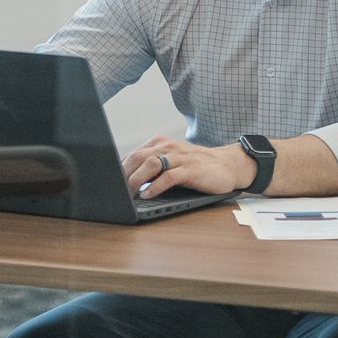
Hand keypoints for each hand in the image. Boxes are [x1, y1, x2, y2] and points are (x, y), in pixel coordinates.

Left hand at [121, 136, 253, 201]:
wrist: (227, 165)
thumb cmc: (196, 165)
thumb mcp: (172, 160)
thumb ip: (153, 166)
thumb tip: (126, 181)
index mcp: (160, 143)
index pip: (133, 154)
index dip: (119, 169)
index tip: (110, 183)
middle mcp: (168, 147)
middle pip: (138, 157)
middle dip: (124, 175)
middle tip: (116, 191)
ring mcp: (180, 158)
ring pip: (151, 164)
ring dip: (136, 180)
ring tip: (129, 193)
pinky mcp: (191, 170)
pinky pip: (169, 177)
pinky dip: (156, 186)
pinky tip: (147, 194)